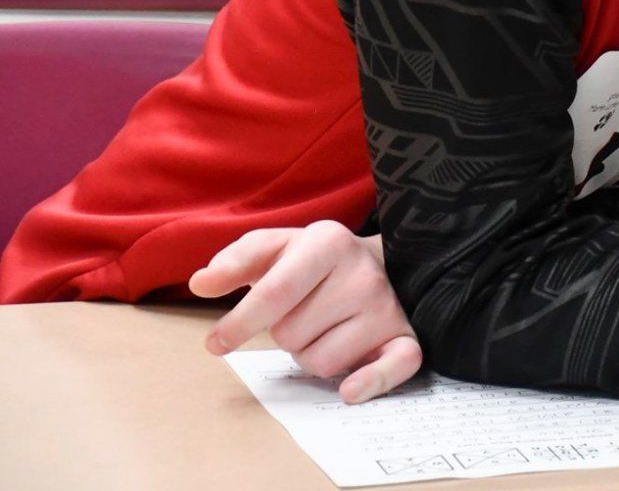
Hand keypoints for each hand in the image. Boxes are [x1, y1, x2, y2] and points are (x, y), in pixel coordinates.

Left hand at [188, 221, 420, 403]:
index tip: (214, 344)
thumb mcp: (275, 248)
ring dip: (312, 355)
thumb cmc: (313, 263)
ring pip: (322, 362)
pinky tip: (350, 389)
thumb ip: (235, 261)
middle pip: (292, 335)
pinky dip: (369, 383)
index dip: (238, 323)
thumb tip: (200, 283)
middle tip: (301, 315)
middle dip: (285, 334)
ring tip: (325, 330)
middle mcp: (364, 273)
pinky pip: (390, 369)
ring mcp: (387, 307)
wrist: (381, 263)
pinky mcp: (406, 338)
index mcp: (328, 241)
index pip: (275, 294)